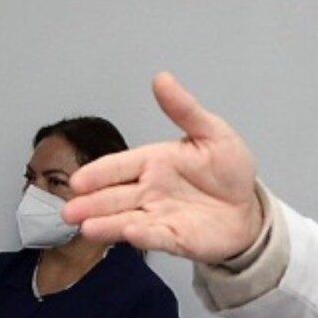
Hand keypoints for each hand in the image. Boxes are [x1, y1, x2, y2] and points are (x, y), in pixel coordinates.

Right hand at [64, 72, 264, 262]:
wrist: (249, 208)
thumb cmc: (228, 168)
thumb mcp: (211, 132)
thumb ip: (184, 109)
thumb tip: (161, 78)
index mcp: (155, 162)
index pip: (119, 166)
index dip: (98, 173)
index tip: (78, 180)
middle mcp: (151, 190)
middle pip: (115, 196)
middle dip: (90, 203)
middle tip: (68, 211)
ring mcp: (160, 216)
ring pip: (127, 219)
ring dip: (106, 223)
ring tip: (85, 227)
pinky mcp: (176, 239)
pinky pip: (157, 237)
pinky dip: (143, 235)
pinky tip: (129, 232)